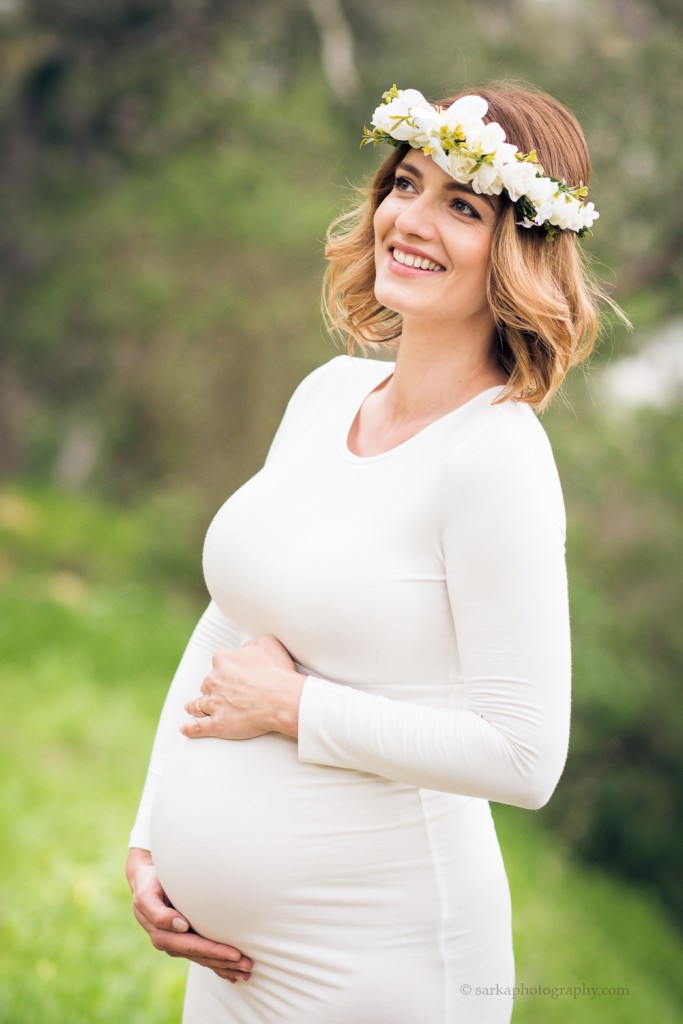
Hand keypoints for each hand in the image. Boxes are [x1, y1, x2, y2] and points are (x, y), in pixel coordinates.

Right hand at [126, 848, 252, 982]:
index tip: (235, 954)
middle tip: (248, 965)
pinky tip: (232, 975)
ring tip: (247, 972)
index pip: (194, 946)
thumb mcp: (147, 896)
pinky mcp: (184, 941)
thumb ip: (159, 912)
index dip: (214, 951)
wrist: (145, 882)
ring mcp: (178, 944)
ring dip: (225, 967)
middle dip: (225, 963)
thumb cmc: (149, 885)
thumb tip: (181, 926)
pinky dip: (218, 966)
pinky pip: (202, 956)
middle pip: (202, 957)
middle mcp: (171, 944)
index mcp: (162, 935)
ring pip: (204, 960)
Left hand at [181, 636, 304, 740]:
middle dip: (214, 688)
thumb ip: (251, 644)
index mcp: (223, 660)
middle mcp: (214, 680)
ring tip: (193, 708)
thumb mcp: (267, 644)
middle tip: (224, 693)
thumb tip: (246, 648)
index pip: (219, 663)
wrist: (281, 699)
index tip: (232, 673)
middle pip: (208, 683)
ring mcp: (213, 703)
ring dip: (195, 705)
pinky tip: (185, 728)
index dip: (226, 669)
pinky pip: (197, 727)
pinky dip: (190, 728)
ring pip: (197, 704)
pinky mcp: (216, 724)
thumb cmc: (277, 673)